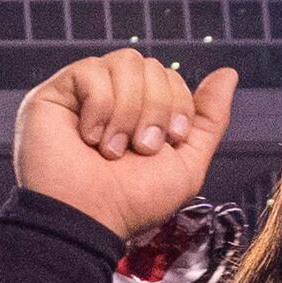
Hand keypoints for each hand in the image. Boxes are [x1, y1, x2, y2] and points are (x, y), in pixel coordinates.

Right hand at [10, 50, 239, 245]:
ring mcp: (80, 95)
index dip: (177, 104)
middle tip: (140, 148)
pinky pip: (92, 70)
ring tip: (113, 148)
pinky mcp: (53, 95)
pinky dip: (99, 106)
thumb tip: (228, 73)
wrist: (89, 220)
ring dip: (129, 109)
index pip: (169, 77)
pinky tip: (88, 137)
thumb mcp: (187, 164)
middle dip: (155, 109)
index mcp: (138, 113)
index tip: (168, 144)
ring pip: (126, 62)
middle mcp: (110, 99)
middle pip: (151, 65)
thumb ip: (209, 119)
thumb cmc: (131, 202)